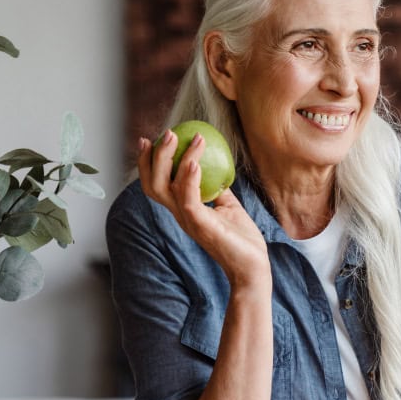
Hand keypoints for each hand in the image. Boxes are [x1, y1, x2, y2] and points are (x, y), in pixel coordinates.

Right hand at [137, 132, 267, 287]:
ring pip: (166, 188)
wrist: (252, 266)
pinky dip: (189, 179)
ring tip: (188, 138)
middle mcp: (179, 215)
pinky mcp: (200, 225)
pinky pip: (188, 199)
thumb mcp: (228, 206)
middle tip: (167, 133)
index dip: (147, 162)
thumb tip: (216, 164)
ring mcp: (188, 221)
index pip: (155, 184)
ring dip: (174, 159)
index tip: (149, 139)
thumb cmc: (241, 238)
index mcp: (182, 210)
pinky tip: (195, 162)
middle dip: (153, 157)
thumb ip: (216, 188)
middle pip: (152, 184)